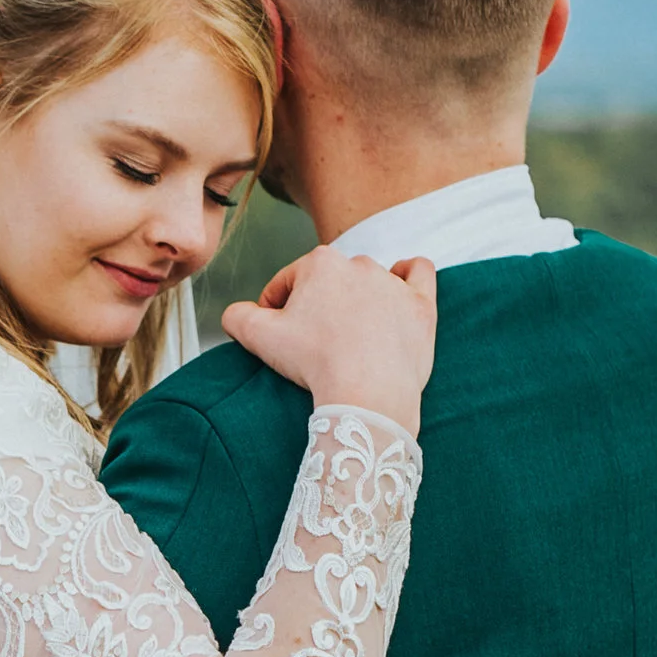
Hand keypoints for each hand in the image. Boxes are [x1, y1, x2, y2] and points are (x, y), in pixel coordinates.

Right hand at [220, 246, 435, 432]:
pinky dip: (409, 277)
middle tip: (314, 344)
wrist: (367, 393)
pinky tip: (400, 288)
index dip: (276, 310)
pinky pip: (418, 273)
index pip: (288, 282)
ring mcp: (394, 282)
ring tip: (351, 335)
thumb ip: (237, 317)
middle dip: (318, 307)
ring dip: (357, 300)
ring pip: (369, 281)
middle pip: (328, 283)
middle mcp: (359, 263)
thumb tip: (235, 313)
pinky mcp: (421, 304)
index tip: (278, 336)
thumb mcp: (259, 337)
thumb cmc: (315, 362)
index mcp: (319, 263)